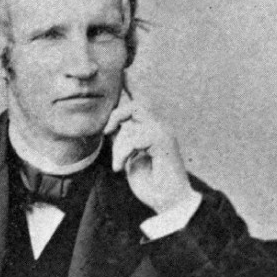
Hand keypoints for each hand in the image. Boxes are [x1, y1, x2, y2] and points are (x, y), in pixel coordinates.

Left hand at [104, 95, 193, 214]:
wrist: (168, 203)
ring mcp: (164, 133)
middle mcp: (160, 128)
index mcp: (153, 131)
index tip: (125, 73)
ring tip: (118, 163)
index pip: (141, 105)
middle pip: (136, 105)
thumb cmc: (152, 184)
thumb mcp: (130, 160)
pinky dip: (125, 151)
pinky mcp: (165, 142)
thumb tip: (113, 129)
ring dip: (120, 142)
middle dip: (117, 114)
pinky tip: (121, 166)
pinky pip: (138, 135)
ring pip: (136, 117)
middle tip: (107, 132)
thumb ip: (124, 142)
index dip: (133, 87)